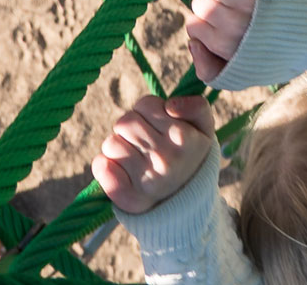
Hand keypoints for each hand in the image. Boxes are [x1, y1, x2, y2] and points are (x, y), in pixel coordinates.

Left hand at [94, 94, 214, 214]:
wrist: (189, 203)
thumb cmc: (191, 156)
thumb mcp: (205, 128)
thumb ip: (196, 106)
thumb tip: (170, 105)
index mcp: (184, 137)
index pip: (145, 104)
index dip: (149, 111)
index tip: (157, 124)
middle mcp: (166, 158)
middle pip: (124, 122)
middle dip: (130, 128)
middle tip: (143, 141)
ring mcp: (147, 179)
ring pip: (110, 143)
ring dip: (118, 147)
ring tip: (134, 156)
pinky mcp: (129, 198)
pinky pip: (101, 167)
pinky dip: (104, 166)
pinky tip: (119, 170)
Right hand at [184, 0, 257, 81]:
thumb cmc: (278, 51)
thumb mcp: (242, 75)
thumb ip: (210, 68)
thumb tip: (192, 44)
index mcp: (225, 48)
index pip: (193, 26)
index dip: (206, 22)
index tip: (222, 23)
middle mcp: (233, 27)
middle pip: (200, 3)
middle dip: (213, 3)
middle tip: (233, 7)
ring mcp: (246, 2)